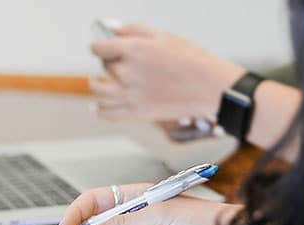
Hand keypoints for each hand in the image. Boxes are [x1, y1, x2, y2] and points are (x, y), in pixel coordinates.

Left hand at [89, 24, 244, 121]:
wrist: (208, 87)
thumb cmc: (191, 59)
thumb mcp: (163, 36)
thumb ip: (134, 30)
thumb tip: (113, 30)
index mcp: (132, 49)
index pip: (99, 48)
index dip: (99, 46)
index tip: (100, 47)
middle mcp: (126, 72)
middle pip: (105, 66)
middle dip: (109, 62)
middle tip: (119, 61)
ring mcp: (129, 94)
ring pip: (98, 89)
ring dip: (95, 84)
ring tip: (95, 81)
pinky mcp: (136, 112)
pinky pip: (108, 114)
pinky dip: (99, 111)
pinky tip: (96, 107)